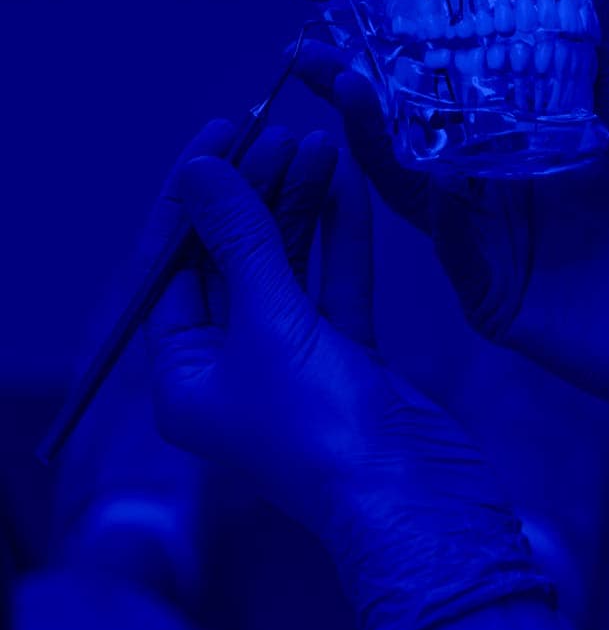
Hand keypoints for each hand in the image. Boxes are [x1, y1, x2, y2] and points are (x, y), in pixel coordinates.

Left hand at [144, 123, 550, 629]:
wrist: (415, 499)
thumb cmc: (326, 433)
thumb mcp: (271, 324)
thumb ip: (241, 241)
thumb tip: (201, 172)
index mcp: (184, 377)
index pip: (172, 267)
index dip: (195, 196)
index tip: (220, 132)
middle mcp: (232, 372)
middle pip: (232, 263)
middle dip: (255, 194)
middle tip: (279, 129)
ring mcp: (295, 369)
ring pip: (290, 271)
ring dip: (301, 209)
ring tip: (319, 143)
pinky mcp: (352, 366)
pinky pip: (337, 290)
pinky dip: (342, 242)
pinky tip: (349, 189)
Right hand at [294, 0, 608, 507]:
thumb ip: (604, 70)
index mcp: (514, 161)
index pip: (443, 107)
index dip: (399, 66)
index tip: (355, 18)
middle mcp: (490, 204)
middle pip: (407, 146)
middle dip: (354, 99)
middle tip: (311, 51)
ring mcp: (489, 253)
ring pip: (418, 196)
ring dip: (380, 147)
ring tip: (351, 93)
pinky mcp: (500, 300)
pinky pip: (461, 256)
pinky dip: (449, 220)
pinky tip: (438, 184)